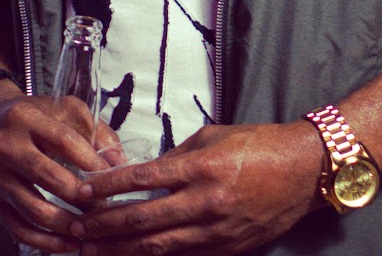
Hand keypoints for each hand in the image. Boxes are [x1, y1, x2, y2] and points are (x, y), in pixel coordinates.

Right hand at [0, 83, 114, 253]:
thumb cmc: (34, 117)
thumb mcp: (63, 110)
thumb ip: (96, 132)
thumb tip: (120, 163)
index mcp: (24, 118)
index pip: (64, 142)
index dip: (92, 164)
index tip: (112, 179)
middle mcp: (4, 146)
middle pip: (48, 177)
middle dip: (82, 198)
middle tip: (103, 207)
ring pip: (34, 209)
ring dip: (67, 224)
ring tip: (88, 229)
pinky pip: (20, 229)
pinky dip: (47, 242)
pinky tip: (69, 243)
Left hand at [75, 120, 324, 253]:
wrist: (305, 170)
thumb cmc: (257, 145)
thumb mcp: (210, 137)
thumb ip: (175, 156)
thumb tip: (143, 171)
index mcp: (199, 168)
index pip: (142, 179)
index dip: (109, 188)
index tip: (83, 193)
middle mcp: (206, 202)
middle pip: (144, 219)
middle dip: (105, 227)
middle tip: (75, 228)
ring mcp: (218, 230)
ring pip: (161, 246)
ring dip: (123, 249)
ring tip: (92, 250)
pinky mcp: (229, 248)